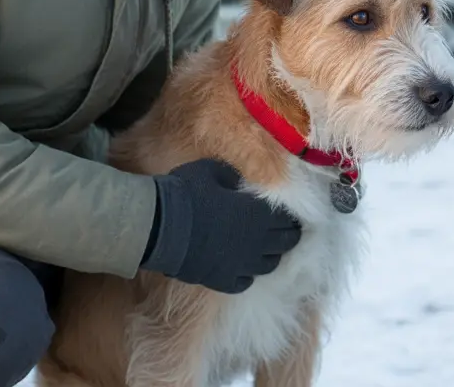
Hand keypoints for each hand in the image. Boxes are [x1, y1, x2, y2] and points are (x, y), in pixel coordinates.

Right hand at [142, 158, 301, 293]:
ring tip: (268, 251)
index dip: (291, 218)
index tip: (292, 216)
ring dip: (271, 256)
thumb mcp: (212, 170)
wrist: (161, 226)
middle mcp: (256, 242)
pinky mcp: (222, 280)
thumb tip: (240, 182)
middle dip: (289, 237)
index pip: (287, 219)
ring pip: (268, 265)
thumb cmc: (188, 193)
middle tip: (287, 233)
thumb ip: (233, 177)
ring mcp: (240, 264)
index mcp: (258, 214)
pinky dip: (247, 275)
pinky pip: (244, 282)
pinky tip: (242, 269)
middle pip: (284, 243)